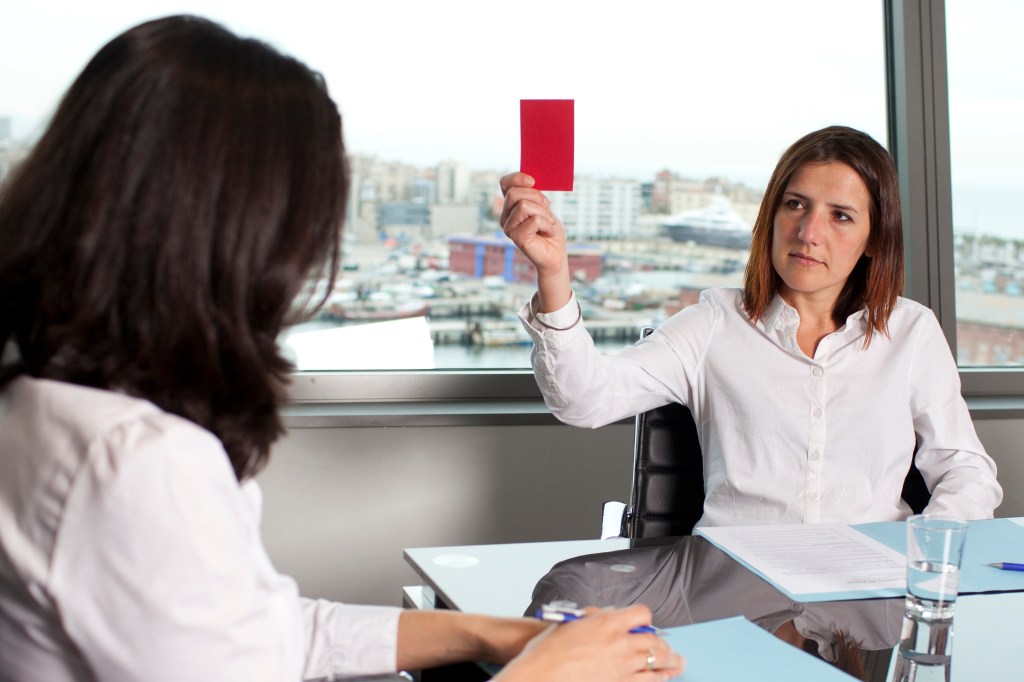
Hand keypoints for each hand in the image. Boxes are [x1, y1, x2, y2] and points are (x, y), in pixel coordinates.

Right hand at [495, 605, 684, 681]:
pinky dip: (659, 678)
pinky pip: (648, 681)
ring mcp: (622, 666)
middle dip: (664, 644)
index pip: (641, 614)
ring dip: (670, 661)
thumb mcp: (572, 622)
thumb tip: (607, 614)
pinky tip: (664, 678)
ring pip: (656, 661)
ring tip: (678, 662)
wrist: (541, 675)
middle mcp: (620, 643)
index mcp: (608, 622)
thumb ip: (594, 616)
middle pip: (655, 640)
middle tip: (670, 648)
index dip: (645, 618)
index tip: (645, 623)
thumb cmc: (548, 650)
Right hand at [499, 172, 571, 311]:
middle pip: (515, 193)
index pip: (505, 183)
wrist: (556, 254)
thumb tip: (531, 179)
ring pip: (524, 205)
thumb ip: (534, 194)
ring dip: (544, 213)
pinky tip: (548, 232)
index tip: (533, 181)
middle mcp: (505, 217)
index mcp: (510, 206)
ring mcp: (508, 228)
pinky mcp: (516, 238)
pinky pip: (534, 220)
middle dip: (537, 197)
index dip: (517, 178)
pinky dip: (547, 224)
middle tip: (547, 208)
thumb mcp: (543, 206)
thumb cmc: (550, 230)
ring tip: (548, 223)